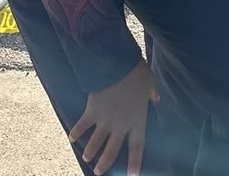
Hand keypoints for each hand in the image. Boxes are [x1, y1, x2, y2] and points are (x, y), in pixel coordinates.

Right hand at [69, 60, 158, 175]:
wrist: (117, 64)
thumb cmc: (136, 71)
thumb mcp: (149, 81)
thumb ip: (152, 93)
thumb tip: (156, 99)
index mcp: (137, 119)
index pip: (137, 147)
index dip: (134, 163)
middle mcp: (121, 125)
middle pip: (111, 152)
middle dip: (104, 164)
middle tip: (98, 172)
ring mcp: (104, 121)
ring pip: (95, 144)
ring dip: (90, 152)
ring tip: (87, 157)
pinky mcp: (91, 113)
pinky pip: (81, 127)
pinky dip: (76, 133)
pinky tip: (72, 138)